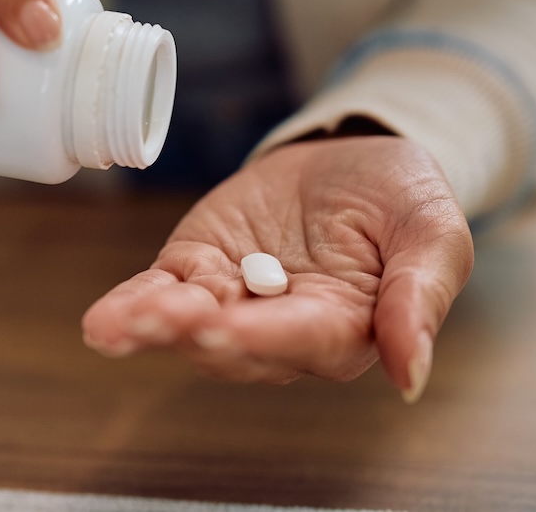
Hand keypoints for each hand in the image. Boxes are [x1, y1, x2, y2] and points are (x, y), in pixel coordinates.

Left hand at [82, 136, 473, 400]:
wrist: (353, 158)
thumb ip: (421, 296)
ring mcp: (234, 299)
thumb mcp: (432, 231)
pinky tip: (103, 323)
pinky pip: (161, 293)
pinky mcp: (199, 269)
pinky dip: (131, 307)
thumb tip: (413, 376)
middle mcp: (283, 329)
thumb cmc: (402, 199)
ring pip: (190, 324)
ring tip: (117, 325)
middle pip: (237, 344)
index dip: (263, 336)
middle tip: (163, 320)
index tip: (226, 329)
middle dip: (196, 333)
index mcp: (346, 328)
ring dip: (154, 326)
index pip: (304, 339)